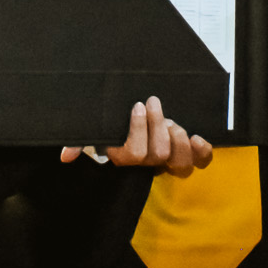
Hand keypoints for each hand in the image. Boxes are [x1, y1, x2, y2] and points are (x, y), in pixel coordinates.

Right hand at [60, 96, 213, 175]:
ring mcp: (169, 160)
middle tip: (155, 104)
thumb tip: (65, 156)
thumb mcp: (96, 130)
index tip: (138, 105)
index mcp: (125, 157)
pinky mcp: (188, 155)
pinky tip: (197, 137)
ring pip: (180, 163)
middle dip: (158, 127)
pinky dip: (202, 151)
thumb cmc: (116, 124)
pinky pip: (200, 162)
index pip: (134, 153)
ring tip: (171, 120)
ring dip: (178, 139)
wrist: (140, 116)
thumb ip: (79, 141)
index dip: (139, 130)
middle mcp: (148, 163)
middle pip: (158, 156)